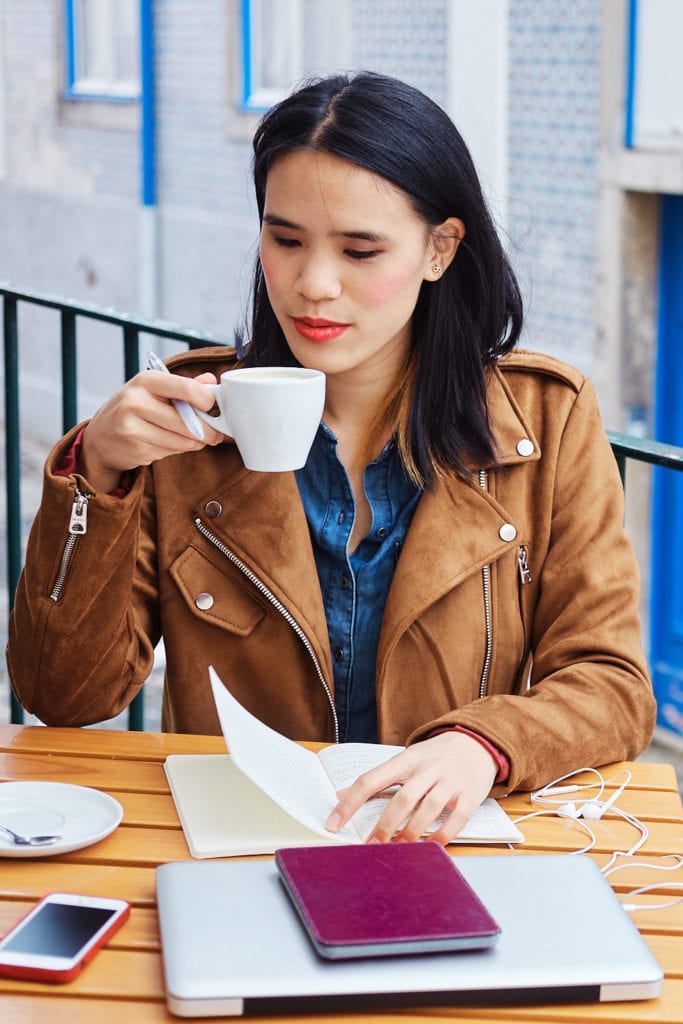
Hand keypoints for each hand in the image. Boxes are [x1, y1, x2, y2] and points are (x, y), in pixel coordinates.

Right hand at [80, 370, 223, 491]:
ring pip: (183, 440)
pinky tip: (168, 444)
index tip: (212, 407)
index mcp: (145, 380)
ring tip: (193, 438)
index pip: (186, 388)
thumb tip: (210, 380)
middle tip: (215, 433)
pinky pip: (171, 452)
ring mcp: (133, 426)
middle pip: (188, 420)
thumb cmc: (132, 410)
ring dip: (195, 442)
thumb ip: (183, 386)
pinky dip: (177, 450)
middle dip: (207, 430)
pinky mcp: (136, 449)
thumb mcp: (152, 391)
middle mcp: (136, 401)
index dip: (207, 400)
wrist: (99, 438)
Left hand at [325, 732, 496, 844]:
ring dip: (411, 832)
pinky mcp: (470, 794)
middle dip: (385, 826)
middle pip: (402, 798)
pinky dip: (443, 835)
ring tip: (398, 850)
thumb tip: (341, 793)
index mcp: (406, 760)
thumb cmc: (436, 755)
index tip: (334, 823)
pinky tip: (431, 846)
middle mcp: (427, 769)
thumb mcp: (406, 759)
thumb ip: (378, 778)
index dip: (350, 803)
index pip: (372, 780)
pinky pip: (456, 818)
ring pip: (428, 809)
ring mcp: (450, 781)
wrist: (477, 742)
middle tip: (371, 847)